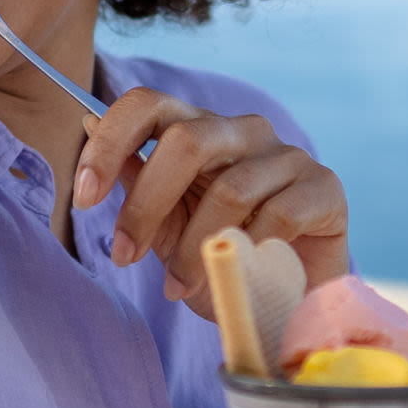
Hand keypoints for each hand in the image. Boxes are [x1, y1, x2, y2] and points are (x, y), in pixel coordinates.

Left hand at [68, 88, 349, 310]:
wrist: (288, 302)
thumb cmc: (224, 258)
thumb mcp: (169, 227)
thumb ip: (137, 181)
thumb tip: (88, 119)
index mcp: (198, 130)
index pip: (147, 105)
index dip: (109, 143)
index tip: (83, 197)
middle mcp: (242, 132)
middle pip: (185, 141)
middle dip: (146, 204)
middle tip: (124, 256)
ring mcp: (287, 156)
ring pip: (229, 188)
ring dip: (195, 247)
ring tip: (177, 289)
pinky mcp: (324, 188)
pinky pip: (278, 214)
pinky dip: (248, 251)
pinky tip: (233, 277)